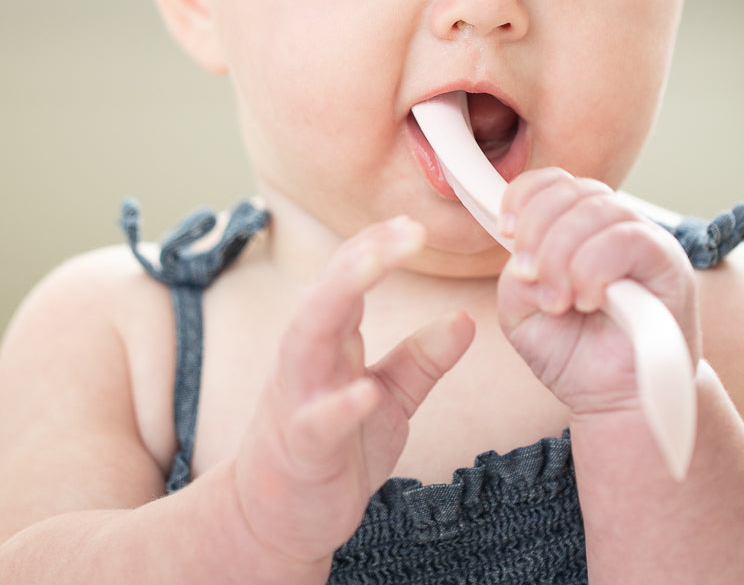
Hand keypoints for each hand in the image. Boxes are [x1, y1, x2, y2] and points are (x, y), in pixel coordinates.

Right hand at [232, 216, 474, 568]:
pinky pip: (318, 422)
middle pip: (330, 291)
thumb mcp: (387, 398)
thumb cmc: (333, 450)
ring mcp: (300, 399)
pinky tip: (365, 392)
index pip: (350, 277)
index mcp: (330, 341)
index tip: (416, 224)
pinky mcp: (302, 448)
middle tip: (408, 229)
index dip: (380, 246)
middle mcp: (309, 358)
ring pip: (309, 336)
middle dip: (364, 254)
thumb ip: (420, 359)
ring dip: (339, 295)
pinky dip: (339, 406)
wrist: (279, 519)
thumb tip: (464, 322)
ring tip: (374, 264)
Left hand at [496, 169, 699, 419]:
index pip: (554, 181)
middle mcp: (615, 225)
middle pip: (571, 190)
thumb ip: (516, 272)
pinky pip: (628, 240)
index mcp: (579, 227)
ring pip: (596, 210)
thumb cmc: (573, 353)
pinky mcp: (670, 264)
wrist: (616, 402)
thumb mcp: (522, 310)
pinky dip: (594, 268)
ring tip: (559, 301)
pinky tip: (586, 300)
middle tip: (530, 278)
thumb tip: (526, 254)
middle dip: (538, 232)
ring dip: (563, 255)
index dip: (524, 197)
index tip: (506, 232)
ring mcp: (645, 240)